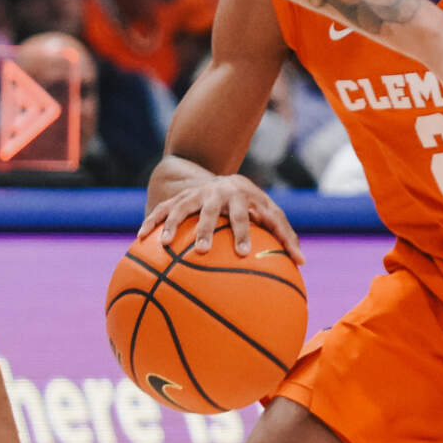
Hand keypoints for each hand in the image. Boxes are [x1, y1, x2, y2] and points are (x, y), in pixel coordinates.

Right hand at [141, 173, 304, 262]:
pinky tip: (139, 239)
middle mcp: (217, 193)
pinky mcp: (179, 198)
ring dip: (172, 224)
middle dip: (205, 229)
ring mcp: (196, 194)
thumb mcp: (271, 214)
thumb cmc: (254, 206)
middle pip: (210, 211)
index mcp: (241, 197)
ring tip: (166, 245)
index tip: (242, 254)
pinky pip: (161, 209)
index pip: (244, 215)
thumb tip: (303, 263)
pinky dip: (151, 222)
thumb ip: (286, 236)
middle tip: (201, 251)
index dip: (243, 232)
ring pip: (181, 207)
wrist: (228, 179)